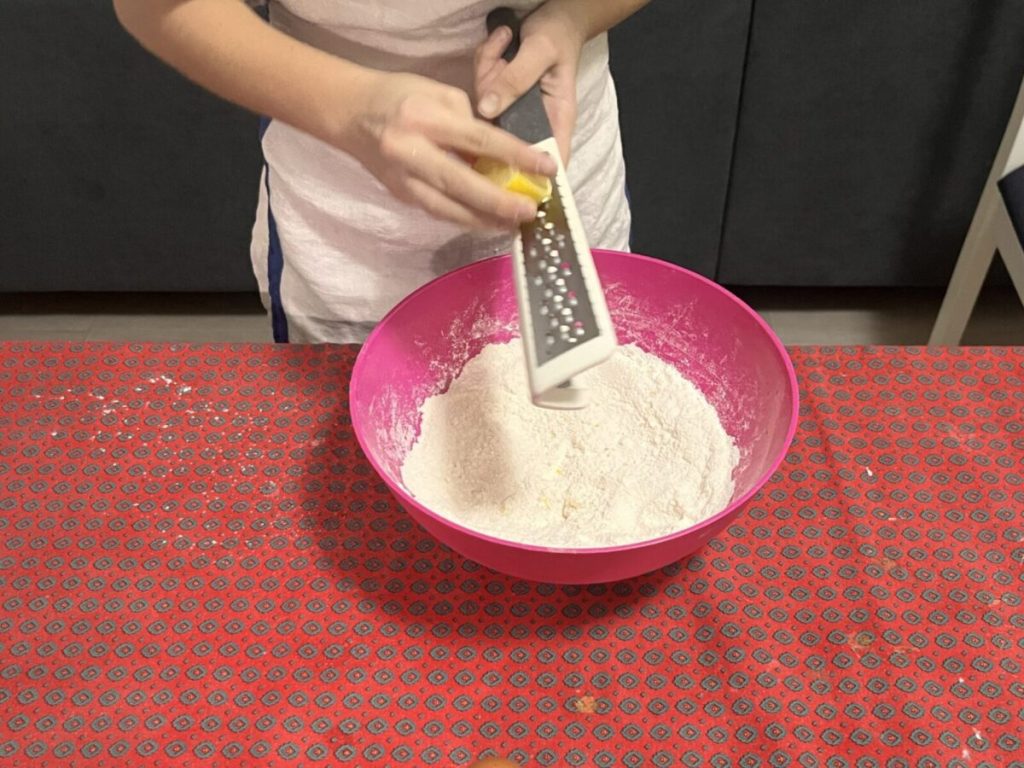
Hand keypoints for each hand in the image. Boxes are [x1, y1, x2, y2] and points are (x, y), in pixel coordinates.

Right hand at [342, 70, 556, 229]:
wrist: (350, 114)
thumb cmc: (400, 96)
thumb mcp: (438, 93)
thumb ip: (470, 123)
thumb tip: (499, 156)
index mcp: (425, 119)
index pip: (479, 140)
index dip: (516, 156)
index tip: (546, 167)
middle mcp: (411, 152)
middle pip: (463, 184)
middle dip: (500, 201)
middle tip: (530, 211)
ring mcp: (404, 180)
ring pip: (449, 209)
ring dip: (485, 220)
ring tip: (514, 225)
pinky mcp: (402, 196)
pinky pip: (439, 212)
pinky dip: (466, 220)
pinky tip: (488, 223)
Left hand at [474, 6, 585, 162]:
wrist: (551, 16)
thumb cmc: (557, 37)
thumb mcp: (540, 51)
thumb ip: (516, 79)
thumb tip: (487, 109)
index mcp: (555, 120)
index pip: (548, 162)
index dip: (532, 178)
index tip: (507, 174)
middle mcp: (531, 121)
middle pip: (502, 138)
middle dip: (492, 98)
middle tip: (500, 61)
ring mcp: (510, 109)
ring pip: (484, 109)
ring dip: (488, 69)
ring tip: (506, 41)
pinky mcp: (496, 96)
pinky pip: (478, 87)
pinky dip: (484, 59)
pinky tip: (501, 41)